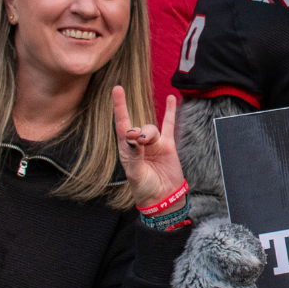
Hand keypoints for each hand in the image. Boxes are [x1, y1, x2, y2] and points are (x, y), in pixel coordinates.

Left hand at [114, 90, 184, 207]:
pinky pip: (169, 125)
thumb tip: (134, 137)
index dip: (119, 106)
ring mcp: (154, 144)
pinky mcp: (168, 145)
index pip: (121, 124)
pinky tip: (171, 98)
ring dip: (150, 132)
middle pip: (138, 127)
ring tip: (149, 143)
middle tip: (140, 141)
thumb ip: (135, 154)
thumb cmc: (144, 188)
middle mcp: (138, 144)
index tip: (117, 89)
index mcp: (126, 149)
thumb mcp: (135, 173)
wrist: (163, 198)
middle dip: (138, 131)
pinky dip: (170, 112)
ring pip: (152, 128)